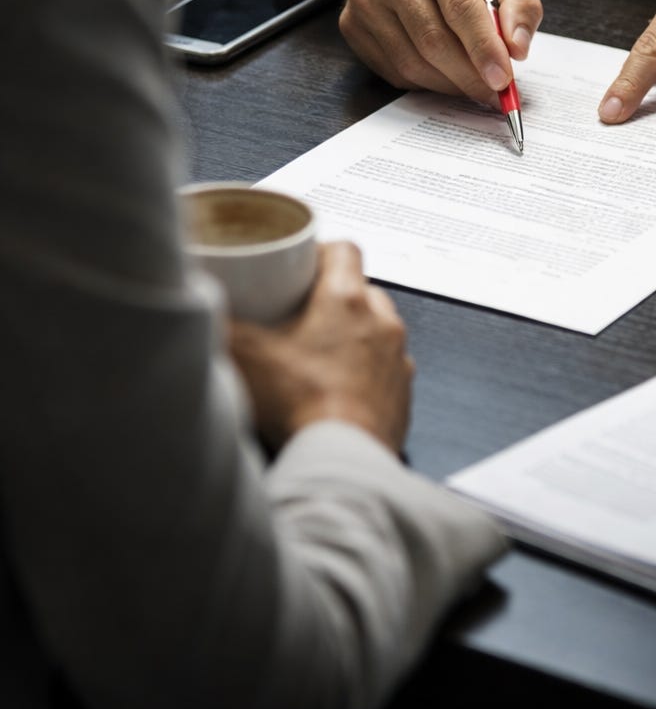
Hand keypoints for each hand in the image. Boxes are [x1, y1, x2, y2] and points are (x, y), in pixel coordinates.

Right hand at [228, 242, 413, 453]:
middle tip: (303, 312)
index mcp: (347, 300)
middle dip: (336, 297)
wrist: (342, 458)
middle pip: (363, 290)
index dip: (322, 252)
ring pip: (379, 330)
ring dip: (356, 334)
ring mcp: (397, 359)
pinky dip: (368, 372)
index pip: (346, 250)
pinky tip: (340, 388)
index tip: (302, 264)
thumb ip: (220, 327)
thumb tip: (200, 309)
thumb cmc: (303, 404)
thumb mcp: (246, 357)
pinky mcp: (402, 393)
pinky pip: (387, 369)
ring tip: (320, 353)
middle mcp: (382, 323)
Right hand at [340, 0, 542, 100]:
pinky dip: (426, 83)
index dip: (483, 48)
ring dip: (450, 84)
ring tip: (473, 84)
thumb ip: (521, 4)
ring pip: (412, 63)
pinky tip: (443, 72)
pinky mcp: (352, 23)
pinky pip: (394, 71)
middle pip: (433, 40)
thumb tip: (518, 48)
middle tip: (494, 94)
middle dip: (469, 76)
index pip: (460, 6)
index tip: (503, 79)